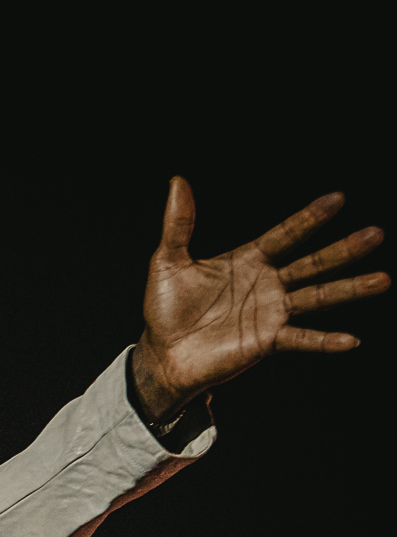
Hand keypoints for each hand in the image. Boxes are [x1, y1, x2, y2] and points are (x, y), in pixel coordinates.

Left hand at [131, 178, 387, 422]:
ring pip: (317, 297)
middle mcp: (267, 284)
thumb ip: (179, 224)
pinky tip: (350, 340)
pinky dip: (324, 341)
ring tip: (381, 279)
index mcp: (249, 260)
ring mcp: (271, 312)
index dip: (309, 218)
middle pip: (312, 263)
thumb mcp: (168, 262)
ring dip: (348, 289)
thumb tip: (178, 181)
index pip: (286, 235)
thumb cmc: (165, 310)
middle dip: (343, 250)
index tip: (337, 199)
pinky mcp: (267, 341)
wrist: (162, 354)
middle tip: (376, 233)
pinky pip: (301, 339)